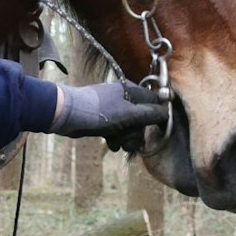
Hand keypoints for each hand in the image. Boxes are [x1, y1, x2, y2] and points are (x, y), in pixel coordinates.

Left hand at [51, 81, 170, 145]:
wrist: (68, 115)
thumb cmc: (100, 112)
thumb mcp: (129, 114)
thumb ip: (149, 114)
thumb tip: (166, 114)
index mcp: (132, 91)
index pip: (154, 102)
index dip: (157, 116)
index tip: (158, 130)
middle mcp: (124, 98)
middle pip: (142, 119)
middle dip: (137, 132)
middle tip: (131, 140)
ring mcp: (113, 109)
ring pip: (129, 127)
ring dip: (126, 138)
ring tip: (118, 142)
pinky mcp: (104, 120)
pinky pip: (117, 131)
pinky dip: (115, 138)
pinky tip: (111, 144)